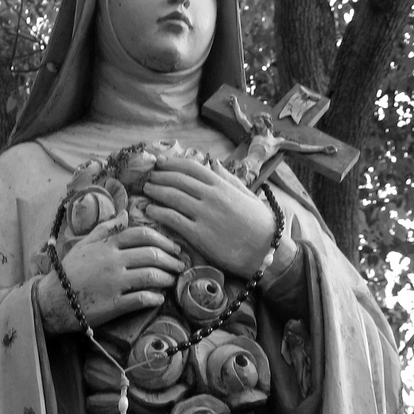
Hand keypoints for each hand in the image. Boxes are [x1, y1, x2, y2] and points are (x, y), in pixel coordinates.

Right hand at [36, 211, 185, 335]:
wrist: (53, 300)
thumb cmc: (70, 270)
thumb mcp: (85, 244)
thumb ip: (106, 228)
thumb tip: (125, 213)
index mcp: (107, 245)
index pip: (142, 235)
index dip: (163, 240)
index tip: (174, 247)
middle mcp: (112, 261)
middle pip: (151, 255)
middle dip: (171, 260)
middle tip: (180, 265)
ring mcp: (114, 283)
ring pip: (151, 276)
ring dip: (167, 278)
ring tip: (172, 280)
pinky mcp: (113, 305)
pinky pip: (142, 299)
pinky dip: (155, 298)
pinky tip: (160, 298)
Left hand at [142, 157, 277, 278]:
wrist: (267, 251)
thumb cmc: (261, 224)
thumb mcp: (248, 195)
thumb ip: (229, 179)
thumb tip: (214, 164)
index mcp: (222, 185)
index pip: (191, 167)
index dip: (172, 163)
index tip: (160, 162)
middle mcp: (211, 196)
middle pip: (177, 180)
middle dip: (160, 177)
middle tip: (148, 177)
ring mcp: (204, 215)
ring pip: (172, 197)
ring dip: (156, 191)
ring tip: (146, 190)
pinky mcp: (199, 235)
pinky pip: (173, 219)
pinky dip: (158, 212)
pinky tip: (150, 210)